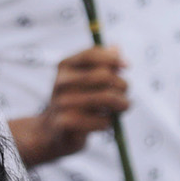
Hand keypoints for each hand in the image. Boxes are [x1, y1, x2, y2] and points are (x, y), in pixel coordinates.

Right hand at [12, 47, 128, 165]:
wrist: (52, 131)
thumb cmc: (75, 101)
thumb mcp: (84, 78)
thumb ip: (101, 63)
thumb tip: (117, 48)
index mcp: (65, 66)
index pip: (91, 54)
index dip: (113, 58)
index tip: (127, 66)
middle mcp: (61, 82)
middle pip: (104, 76)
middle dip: (122, 84)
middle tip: (125, 93)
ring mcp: (62, 103)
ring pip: (106, 98)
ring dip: (122, 104)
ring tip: (122, 107)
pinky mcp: (66, 123)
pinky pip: (102, 120)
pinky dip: (109, 122)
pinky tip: (105, 122)